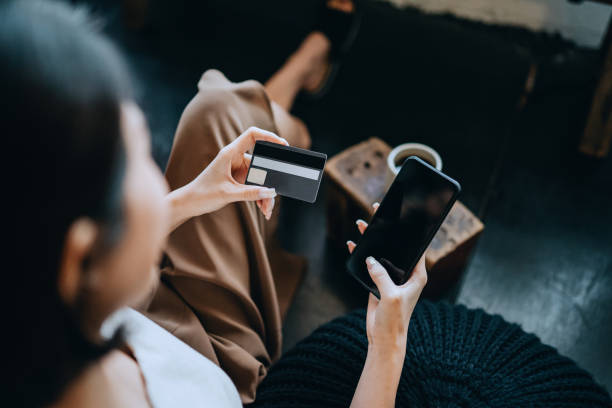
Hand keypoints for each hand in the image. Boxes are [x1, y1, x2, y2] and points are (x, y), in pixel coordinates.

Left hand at [167, 127, 287, 229]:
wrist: (190, 203)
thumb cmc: (202, 194)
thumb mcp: (228, 194)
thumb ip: (250, 193)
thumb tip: (270, 192)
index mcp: (230, 153)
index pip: (252, 135)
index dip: (269, 136)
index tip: (283, 144)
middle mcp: (235, 159)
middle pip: (262, 164)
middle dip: (270, 181)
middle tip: (273, 196)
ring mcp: (238, 170)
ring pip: (260, 178)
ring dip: (265, 194)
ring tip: (266, 209)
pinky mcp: (239, 180)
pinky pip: (255, 185)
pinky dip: (260, 196)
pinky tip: (263, 208)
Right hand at [346, 203, 427, 351]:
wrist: (384, 338)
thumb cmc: (394, 320)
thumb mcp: (391, 296)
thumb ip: (381, 276)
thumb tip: (370, 259)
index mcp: (417, 275)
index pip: (414, 247)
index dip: (408, 231)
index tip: (402, 215)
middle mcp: (405, 274)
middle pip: (395, 246)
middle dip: (386, 229)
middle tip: (378, 211)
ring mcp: (391, 278)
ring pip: (380, 253)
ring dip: (371, 240)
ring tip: (361, 225)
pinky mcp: (378, 283)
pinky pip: (369, 264)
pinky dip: (361, 254)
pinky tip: (353, 245)